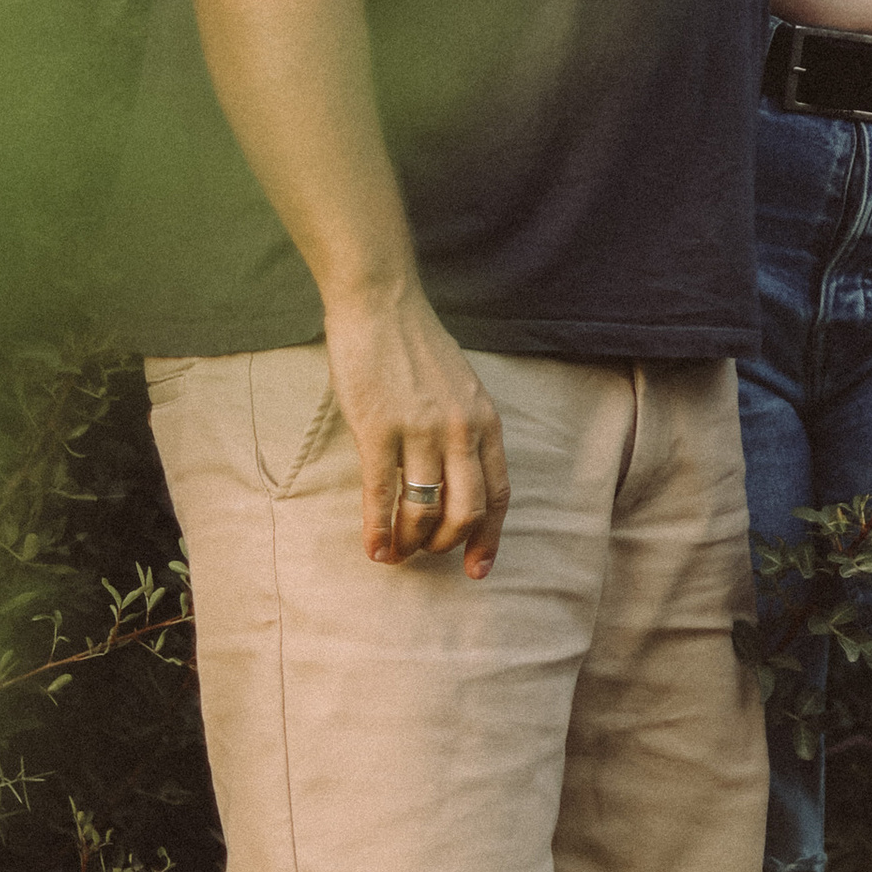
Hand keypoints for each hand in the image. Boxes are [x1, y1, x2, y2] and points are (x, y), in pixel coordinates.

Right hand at [322, 284, 510, 575]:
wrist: (380, 304)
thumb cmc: (415, 345)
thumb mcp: (460, 387)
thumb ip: (464, 428)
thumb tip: (454, 475)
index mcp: (484, 421)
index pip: (497, 493)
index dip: (489, 536)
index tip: (478, 566)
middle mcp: (460, 430)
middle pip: (468, 509)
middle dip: (449, 543)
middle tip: (430, 555)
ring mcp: (420, 431)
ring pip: (426, 508)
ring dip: (412, 540)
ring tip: (398, 552)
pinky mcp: (379, 430)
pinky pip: (383, 495)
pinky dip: (379, 529)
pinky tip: (373, 548)